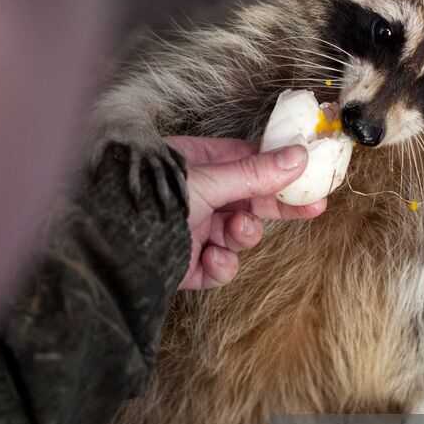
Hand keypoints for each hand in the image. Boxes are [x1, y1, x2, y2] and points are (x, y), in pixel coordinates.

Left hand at [165, 136, 326, 289]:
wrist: (111, 249)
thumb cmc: (151, 201)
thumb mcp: (208, 180)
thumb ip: (255, 173)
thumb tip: (299, 156)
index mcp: (195, 165)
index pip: (247, 163)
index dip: (279, 171)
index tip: (309, 176)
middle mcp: (194, 196)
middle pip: (248, 201)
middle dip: (275, 207)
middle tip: (312, 208)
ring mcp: (190, 231)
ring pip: (237, 234)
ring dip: (243, 234)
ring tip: (236, 230)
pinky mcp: (186, 266)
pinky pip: (218, 267)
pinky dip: (220, 265)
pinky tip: (211, 259)